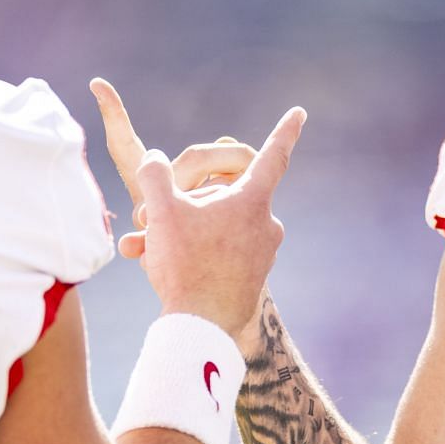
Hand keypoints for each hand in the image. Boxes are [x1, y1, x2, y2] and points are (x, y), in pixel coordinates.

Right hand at [90, 78, 304, 337]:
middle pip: (223, 196)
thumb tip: (154, 159)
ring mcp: (262, 254)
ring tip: (145, 250)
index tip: (299, 112)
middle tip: (145, 220)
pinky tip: (163, 271)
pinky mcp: (252, 278)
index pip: (273, 154)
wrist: (203, 331)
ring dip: (180, 234)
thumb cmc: (186, 265)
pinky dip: (192, 256)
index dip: (284, 130)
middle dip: (184, 204)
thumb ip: (155, 173)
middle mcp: (266, 224)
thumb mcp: (161, 211)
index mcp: (253, 200)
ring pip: (215, 228)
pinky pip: (218, 254)